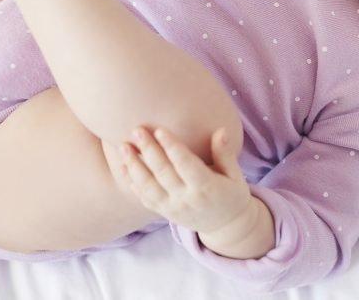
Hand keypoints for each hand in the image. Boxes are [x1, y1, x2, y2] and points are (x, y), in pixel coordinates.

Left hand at [118, 126, 250, 236]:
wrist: (226, 227)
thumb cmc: (232, 195)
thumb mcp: (235, 176)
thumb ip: (225, 154)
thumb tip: (220, 130)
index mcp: (206, 188)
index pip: (186, 165)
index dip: (173, 148)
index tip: (160, 130)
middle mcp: (187, 199)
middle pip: (163, 173)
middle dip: (148, 150)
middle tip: (136, 130)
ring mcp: (173, 208)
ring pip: (149, 187)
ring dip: (134, 166)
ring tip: (123, 146)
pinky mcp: (164, 212)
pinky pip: (145, 198)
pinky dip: (132, 182)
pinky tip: (122, 166)